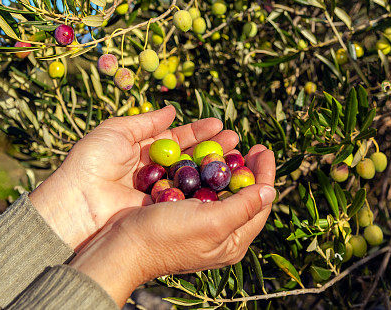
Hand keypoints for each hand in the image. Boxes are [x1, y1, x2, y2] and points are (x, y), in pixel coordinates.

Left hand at [29, 106, 239, 248]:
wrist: (76, 201)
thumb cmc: (91, 162)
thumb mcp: (116, 132)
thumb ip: (145, 122)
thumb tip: (172, 111)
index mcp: (141, 152)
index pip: (177, 140)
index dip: (199, 132)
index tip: (220, 124)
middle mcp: (153, 173)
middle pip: (189, 158)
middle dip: (213, 148)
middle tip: (236, 140)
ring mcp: (158, 193)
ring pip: (191, 178)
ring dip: (213, 168)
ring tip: (235, 155)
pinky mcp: (158, 212)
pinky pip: (184, 198)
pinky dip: (202, 190)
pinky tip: (220, 180)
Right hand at [68, 144, 275, 305]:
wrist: (120, 246)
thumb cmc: (167, 237)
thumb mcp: (212, 222)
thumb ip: (243, 206)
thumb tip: (270, 191)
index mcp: (232, 241)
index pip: (259, 203)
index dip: (264, 174)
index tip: (263, 148)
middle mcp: (220, 234)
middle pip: (242, 194)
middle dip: (247, 167)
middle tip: (247, 145)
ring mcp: (200, 223)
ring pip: (221, 189)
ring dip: (225, 165)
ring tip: (227, 144)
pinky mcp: (180, 213)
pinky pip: (200, 188)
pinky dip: (204, 170)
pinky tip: (202, 157)